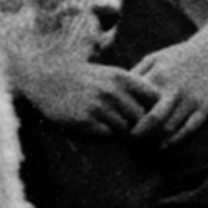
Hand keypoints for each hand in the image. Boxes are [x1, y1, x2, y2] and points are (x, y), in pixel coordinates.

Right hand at [17, 54, 157, 136]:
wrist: (48, 79)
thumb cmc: (85, 78)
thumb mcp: (110, 73)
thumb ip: (133, 86)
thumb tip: (159, 103)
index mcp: (121, 77)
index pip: (154, 97)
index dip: (155, 107)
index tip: (150, 112)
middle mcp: (112, 90)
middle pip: (141, 117)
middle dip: (138, 124)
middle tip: (134, 128)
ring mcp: (98, 106)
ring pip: (125, 127)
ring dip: (121, 129)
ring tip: (111, 123)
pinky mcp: (85, 120)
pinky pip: (107, 134)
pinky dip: (106, 132)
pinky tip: (97, 125)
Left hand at [127, 39, 207, 144]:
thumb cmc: (178, 57)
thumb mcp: (154, 58)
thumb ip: (135, 74)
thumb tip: (116, 93)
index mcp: (158, 76)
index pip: (136, 102)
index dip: (126, 116)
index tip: (119, 124)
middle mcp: (174, 89)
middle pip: (153, 119)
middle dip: (139, 134)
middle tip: (130, 140)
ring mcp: (190, 99)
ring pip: (169, 128)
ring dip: (155, 139)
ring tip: (145, 142)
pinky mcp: (204, 107)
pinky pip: (189, 129)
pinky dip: (175, 140)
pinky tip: (164, 145)